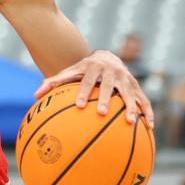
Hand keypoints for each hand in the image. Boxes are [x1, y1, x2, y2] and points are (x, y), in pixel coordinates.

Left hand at [34, 49, 154, 126]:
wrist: (106, 57)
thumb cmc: (83, 71)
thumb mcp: (69, 73)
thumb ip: (54, 83)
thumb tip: (35, 95)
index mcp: (93, 68)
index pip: (87, 81)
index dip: (84, 92)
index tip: (79, 105)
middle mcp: (112, 72)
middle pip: (109, 86)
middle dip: (107, 99)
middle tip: (102, 113)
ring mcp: (126, 79)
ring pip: (130, 93)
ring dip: (131, 107)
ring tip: (130, 122)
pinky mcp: (136, 87)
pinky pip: (144, 100)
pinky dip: (147, 112)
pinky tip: (149, 127)